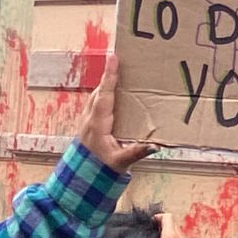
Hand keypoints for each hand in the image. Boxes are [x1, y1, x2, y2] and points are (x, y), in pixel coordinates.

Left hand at [78, 54, 153, 169]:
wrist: (81, 180)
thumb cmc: (100, 170)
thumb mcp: (120, 162)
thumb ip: (137, 152)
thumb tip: (156, 145)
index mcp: (98, 124)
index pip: (105, 95)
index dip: (110, 76)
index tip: (114, 58)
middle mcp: (90, 118)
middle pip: (100, 91)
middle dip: (109, 76)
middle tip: (119, 60)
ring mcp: (86, 120)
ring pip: (96, 96)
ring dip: (106, 84)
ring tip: (118, 73)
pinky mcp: (87, 124)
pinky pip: (95, 102)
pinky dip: (103, 93)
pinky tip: (111, 94)